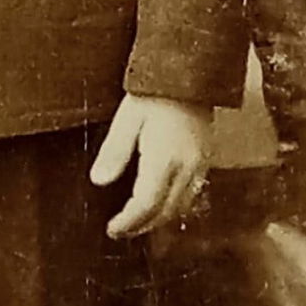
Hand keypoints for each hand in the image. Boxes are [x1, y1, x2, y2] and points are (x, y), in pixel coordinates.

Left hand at [90, 93, 214, 238]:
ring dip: (160, 220)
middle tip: (122, 231)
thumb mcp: (126, 119)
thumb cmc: (154, 93)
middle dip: (143, 227)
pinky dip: (176, 207)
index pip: (146, 205)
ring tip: (139, 224)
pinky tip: (163, 204)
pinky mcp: (206, 158)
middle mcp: (186, 167)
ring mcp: (200, 164)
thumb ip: (114, 152)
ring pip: (182, 207)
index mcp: (164, 159)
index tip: (112, 229)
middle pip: (166, 212)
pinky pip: (194, 194)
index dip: (129, 222)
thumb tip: (99, 181)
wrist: (190, 73)